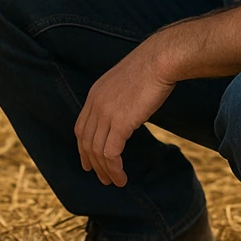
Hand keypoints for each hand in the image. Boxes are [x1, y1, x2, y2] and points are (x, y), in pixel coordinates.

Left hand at [73, 35, 177, 187]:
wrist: (159, 59)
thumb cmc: (150, 68)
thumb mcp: (125, 83)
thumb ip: (118, 98)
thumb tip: (125, 113)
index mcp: (95, 94)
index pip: (81, 127)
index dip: (83, 147)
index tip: (88, 162)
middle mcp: (95, 104)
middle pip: (86, 142)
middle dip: (93, 163)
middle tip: (103, 178)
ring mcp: (106, 113)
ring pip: (97, 151)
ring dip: (105, 171)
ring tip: (115, 181)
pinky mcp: (120, 122)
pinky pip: (111, 154)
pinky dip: (114, 169)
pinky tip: (122, 176)